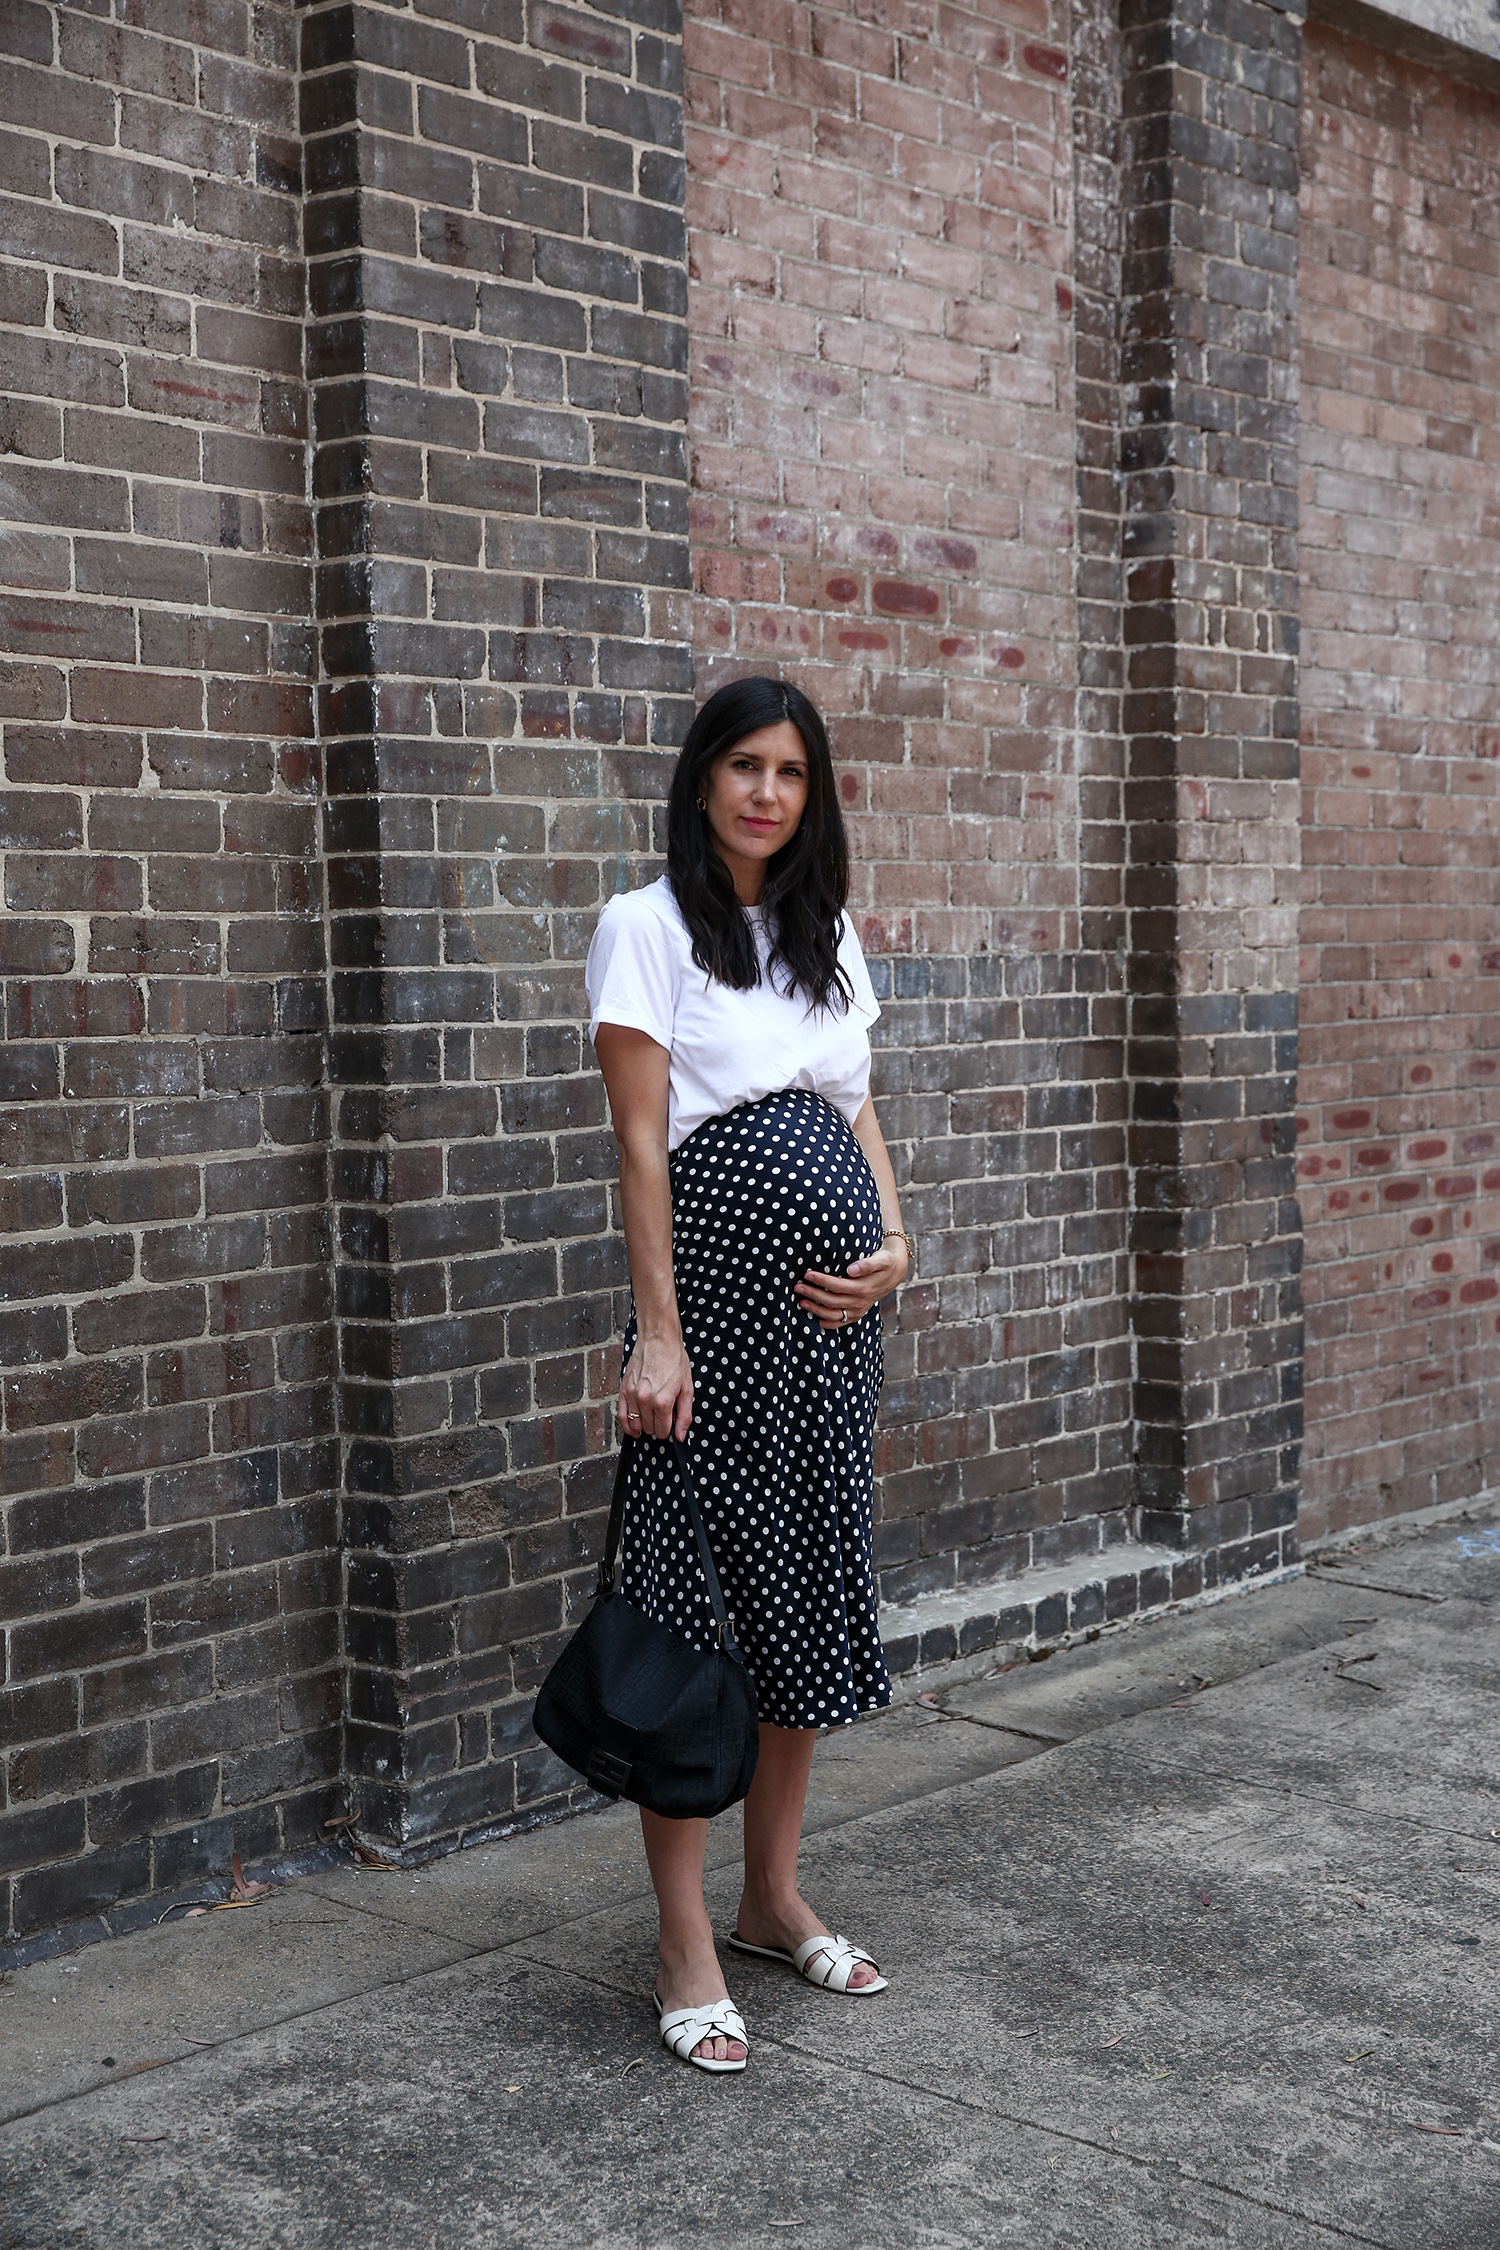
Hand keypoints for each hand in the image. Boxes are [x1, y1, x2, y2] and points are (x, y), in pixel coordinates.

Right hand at [619, 1334, 692, 1440]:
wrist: (658, 1339)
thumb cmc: (674, 1360)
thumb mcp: (687, 1388)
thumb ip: (685, 1415)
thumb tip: (680, 1435)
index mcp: (662, 1401)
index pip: (663, 1431)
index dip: (669, 1430)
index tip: (671, 1424)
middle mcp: (645, 1400)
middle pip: (649, 1429)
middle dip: (657, 1426)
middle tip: (663, 1415)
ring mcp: (631, 1395)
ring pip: (635, 1424)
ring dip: (643, 1425)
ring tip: (651, 1418)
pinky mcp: (623, 1389)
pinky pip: (620, 1415)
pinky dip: (626, 1425)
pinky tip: (633, 1428)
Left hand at [794, 1240, 908, 1332]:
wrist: (894, 1273)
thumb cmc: (884, 1263)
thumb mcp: (881, 1259)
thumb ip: (867, 1264)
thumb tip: (851, 1270)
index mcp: (864, 1288)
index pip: (837, 1286)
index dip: (821, 1281)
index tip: (807, 1274)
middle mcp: (860, 1302)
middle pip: (831, 1301)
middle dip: (812, 1294)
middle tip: (797, 1287)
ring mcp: (858, 1311)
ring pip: (832, 1315)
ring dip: (815, 1310)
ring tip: (801, 1302)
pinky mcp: (857, 1315)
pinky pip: (839, 1323)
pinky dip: (825, 1323)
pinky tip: (813, 1317)